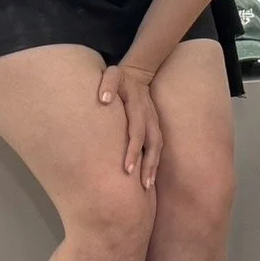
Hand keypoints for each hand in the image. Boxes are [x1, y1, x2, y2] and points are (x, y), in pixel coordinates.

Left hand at [98, 60, 162, 188]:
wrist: (138, 75)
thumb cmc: (121, 78)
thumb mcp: (113, 74)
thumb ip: (108, 84)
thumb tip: (102, 100)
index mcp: (139, 107)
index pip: (137, 132)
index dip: (133, 150)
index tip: (127, 169)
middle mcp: (150, 117)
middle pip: (152, 144)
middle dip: (147, 165)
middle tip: (142, 185)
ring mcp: (155, 123)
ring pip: (157, 148)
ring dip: (153, 167)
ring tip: (147, 187)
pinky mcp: (155, 128)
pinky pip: (156, 148)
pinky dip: (154, 163)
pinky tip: (149, 178)